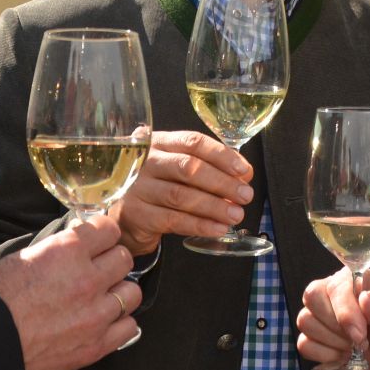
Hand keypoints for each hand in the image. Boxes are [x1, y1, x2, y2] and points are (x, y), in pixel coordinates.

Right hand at [0, 213, 138, 369]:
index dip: (103, 235)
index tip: (98, 243)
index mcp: (68, 251)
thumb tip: (78, 245)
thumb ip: (59, 249)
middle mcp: (87, 278)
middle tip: (97, 271)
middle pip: (124, 258)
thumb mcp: (25, 257)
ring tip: (101, 299)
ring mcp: (95, 313)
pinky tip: (102, 323)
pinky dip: (118, 324)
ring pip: (132, 292)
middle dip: (111, 262)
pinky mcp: (96, 344)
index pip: (110, 229)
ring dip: (118, 293)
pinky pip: (130, 327)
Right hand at [106, 130, 253, 256]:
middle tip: (245, 195)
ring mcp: (137, 188)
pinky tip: (218, 228)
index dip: (221, 155)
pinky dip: (199, 225)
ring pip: (181, 195)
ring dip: (214, 206)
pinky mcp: (137, 214)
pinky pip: (173, 220)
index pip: (192, 142)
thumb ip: (209, 167)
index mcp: (159, 143)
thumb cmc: (158, 187)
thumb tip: (244, 174)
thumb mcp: (179, 170)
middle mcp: (145, 162)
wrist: (124, 216)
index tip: (244, 170)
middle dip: (221, 182)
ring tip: (236, 214)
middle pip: (188, 167)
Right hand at [296, 266, 369, 368]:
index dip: (345, 313)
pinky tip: (343, 355)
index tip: (360, 335)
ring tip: (354, 346)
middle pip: (311, 298)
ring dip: (332, 341)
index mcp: (352, 279)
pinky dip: (324, 355)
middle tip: (360, 339)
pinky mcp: (317, 338)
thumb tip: (365, 299)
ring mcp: (321, 315)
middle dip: (336, 326)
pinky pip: (304, 344)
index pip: (334, 288)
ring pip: (305, 322)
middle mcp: (332, 293)